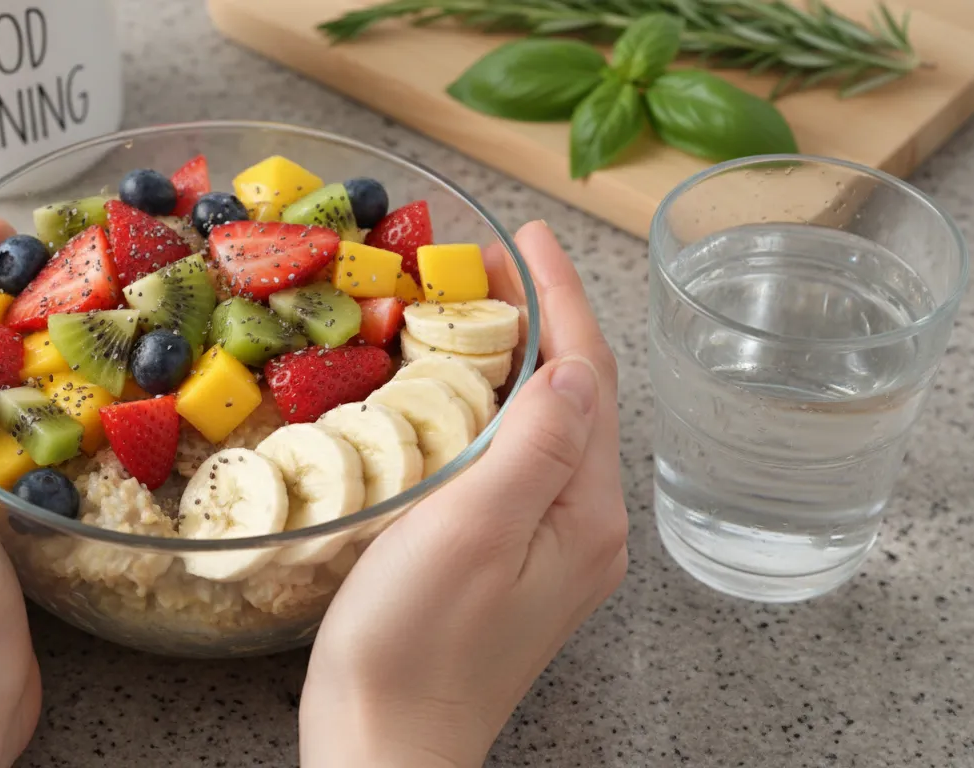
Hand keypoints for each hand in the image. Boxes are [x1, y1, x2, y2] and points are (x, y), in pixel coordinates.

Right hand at [300, 221, 627, 766]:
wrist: (388, 745)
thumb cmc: (416, 645)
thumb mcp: (474, 531)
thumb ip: (535, 446)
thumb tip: (571, 367)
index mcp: (584, 510)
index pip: (586, 375)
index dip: (560, 297)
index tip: (526, 235)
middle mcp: (583, 524)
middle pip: (573, 394)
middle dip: (540, 318)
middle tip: (484, 264)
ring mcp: (551, 546)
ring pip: (544, 425)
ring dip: (515, 359)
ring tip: (469, 309)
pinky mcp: (512, 562)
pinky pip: (517, 460)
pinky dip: (492, 409)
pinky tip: (456, 395)